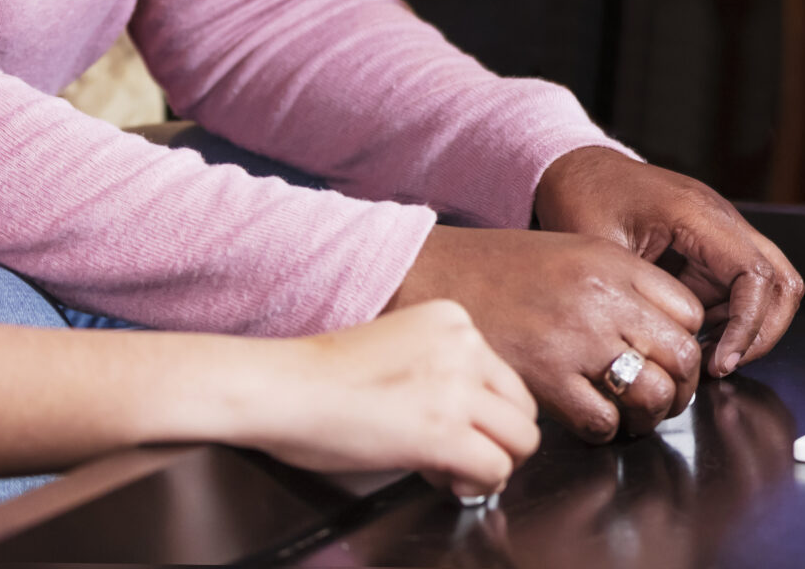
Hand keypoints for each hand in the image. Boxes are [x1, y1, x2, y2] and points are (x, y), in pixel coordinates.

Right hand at [243, 302, 538, 500]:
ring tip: (461, 475)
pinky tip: (452, 483)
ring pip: (521, 438)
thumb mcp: (397, 350)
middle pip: (521, 405)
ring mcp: (459, 387)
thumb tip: (468, 420)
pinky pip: (495, 466)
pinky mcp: (445, 429)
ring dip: (497, 464)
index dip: (486, 413)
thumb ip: (440, 372)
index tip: (460, 430)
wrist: (283, 387)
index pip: (500, 374)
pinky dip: (481, 484)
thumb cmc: (319, 377)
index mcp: (452, 320)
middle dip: (502, 439)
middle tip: (470, 460)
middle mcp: (466, 345)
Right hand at [384, 224, 707, 441]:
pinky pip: (600, 421)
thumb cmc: (502, 267)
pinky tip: (592, 421)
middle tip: (667, 397)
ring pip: (651, 394)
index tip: (674, 356)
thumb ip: (622, 284)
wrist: (434, 274)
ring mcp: (575, 341)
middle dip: (682, 386)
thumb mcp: (576, 253)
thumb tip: (660, 325)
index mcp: (615, 265)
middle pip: (682, 356)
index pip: (688, 312)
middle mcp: (604, 300)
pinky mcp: (544, 379)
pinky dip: (605, 430)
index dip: (687, 342)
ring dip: (650, 415)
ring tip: (635, 417)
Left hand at [535, 147, 802, 379]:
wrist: (580, 170)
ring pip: (769, 287)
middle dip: (762, 332)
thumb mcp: (601, 250)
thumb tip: (663, 348)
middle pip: (781, 281)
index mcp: (698, 215)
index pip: (755, 274)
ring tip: (706, 357)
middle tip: (725, 365)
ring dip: (747, 327)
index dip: (747, 325)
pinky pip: (739, 289)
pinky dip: (726, 320)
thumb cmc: (586, 197)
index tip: (721, 361)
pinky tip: (692, 340)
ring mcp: (721, 234)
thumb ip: (636, 296)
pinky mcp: (712, 249)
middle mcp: (722, 222)